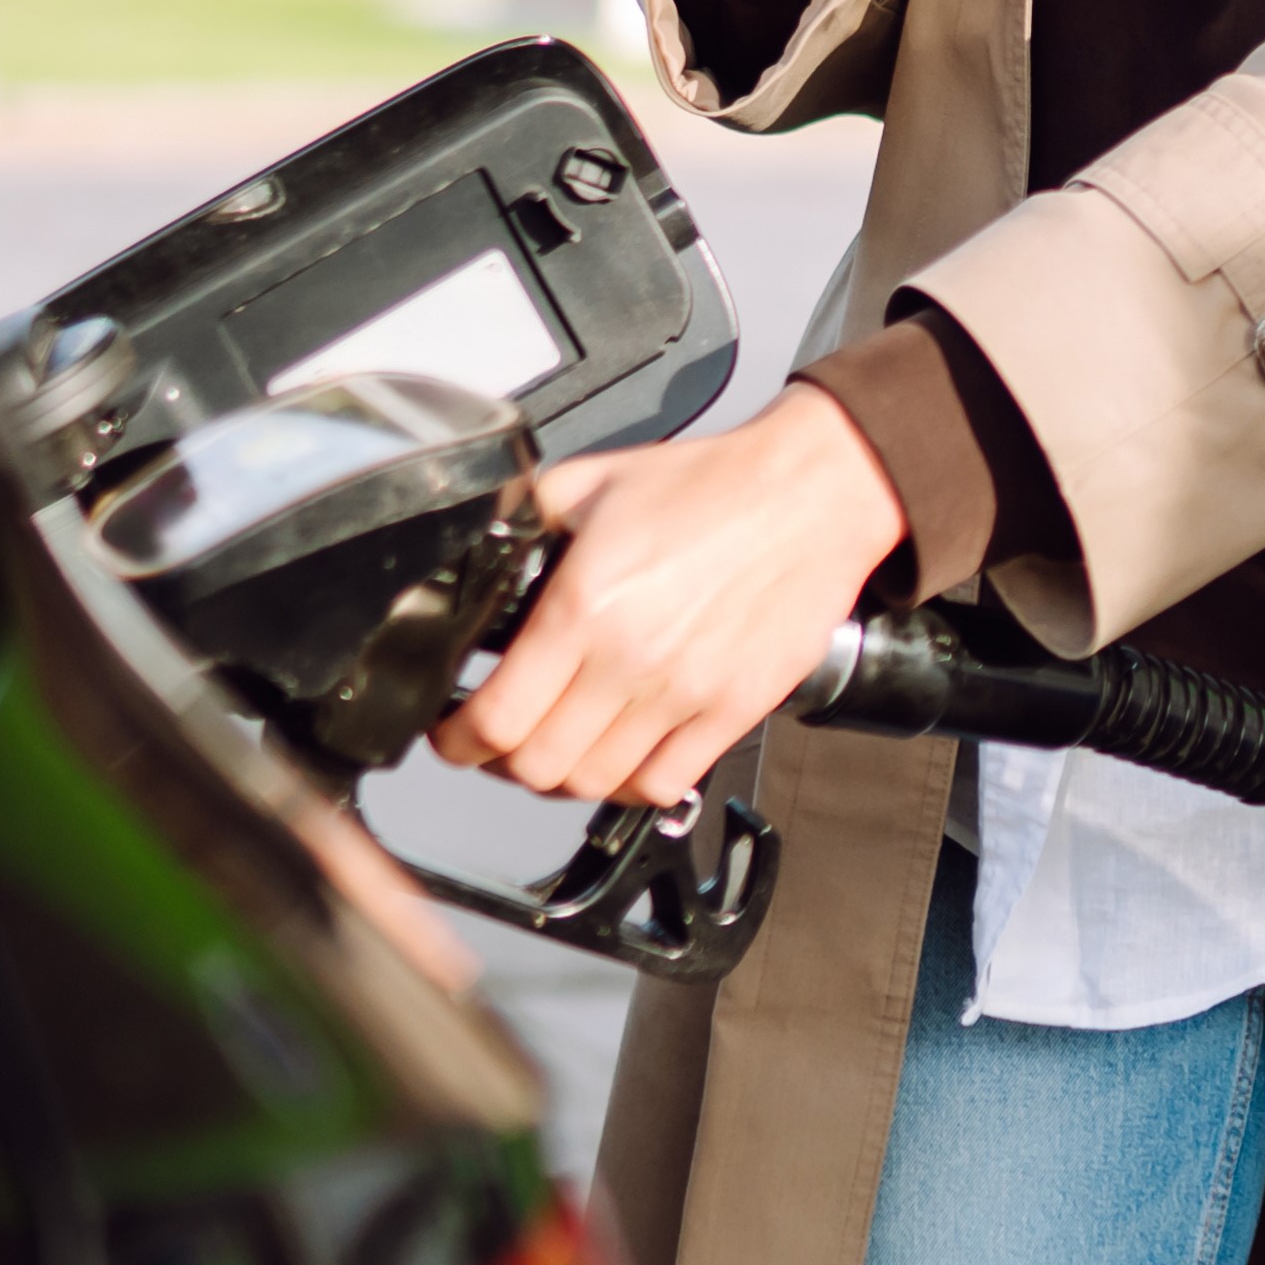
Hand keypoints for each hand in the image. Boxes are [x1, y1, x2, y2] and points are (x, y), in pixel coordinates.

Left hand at [434, 385, 908, 807]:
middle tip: (499, 742)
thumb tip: (483, 555)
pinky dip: (629, 784)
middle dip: (501, 761)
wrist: (811, 494)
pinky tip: (622, 756)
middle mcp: (630, 660)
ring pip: (593, 783)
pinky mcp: (733, 710)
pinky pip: (662, 784)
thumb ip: (525, 522)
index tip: (453, 734)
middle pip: (536, 765)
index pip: (496, 718)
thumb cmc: (713, 485)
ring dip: (562, 775)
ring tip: (559, 748)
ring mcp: (685, 693)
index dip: (457, 739)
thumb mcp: (592, 480)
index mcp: (584, 605)